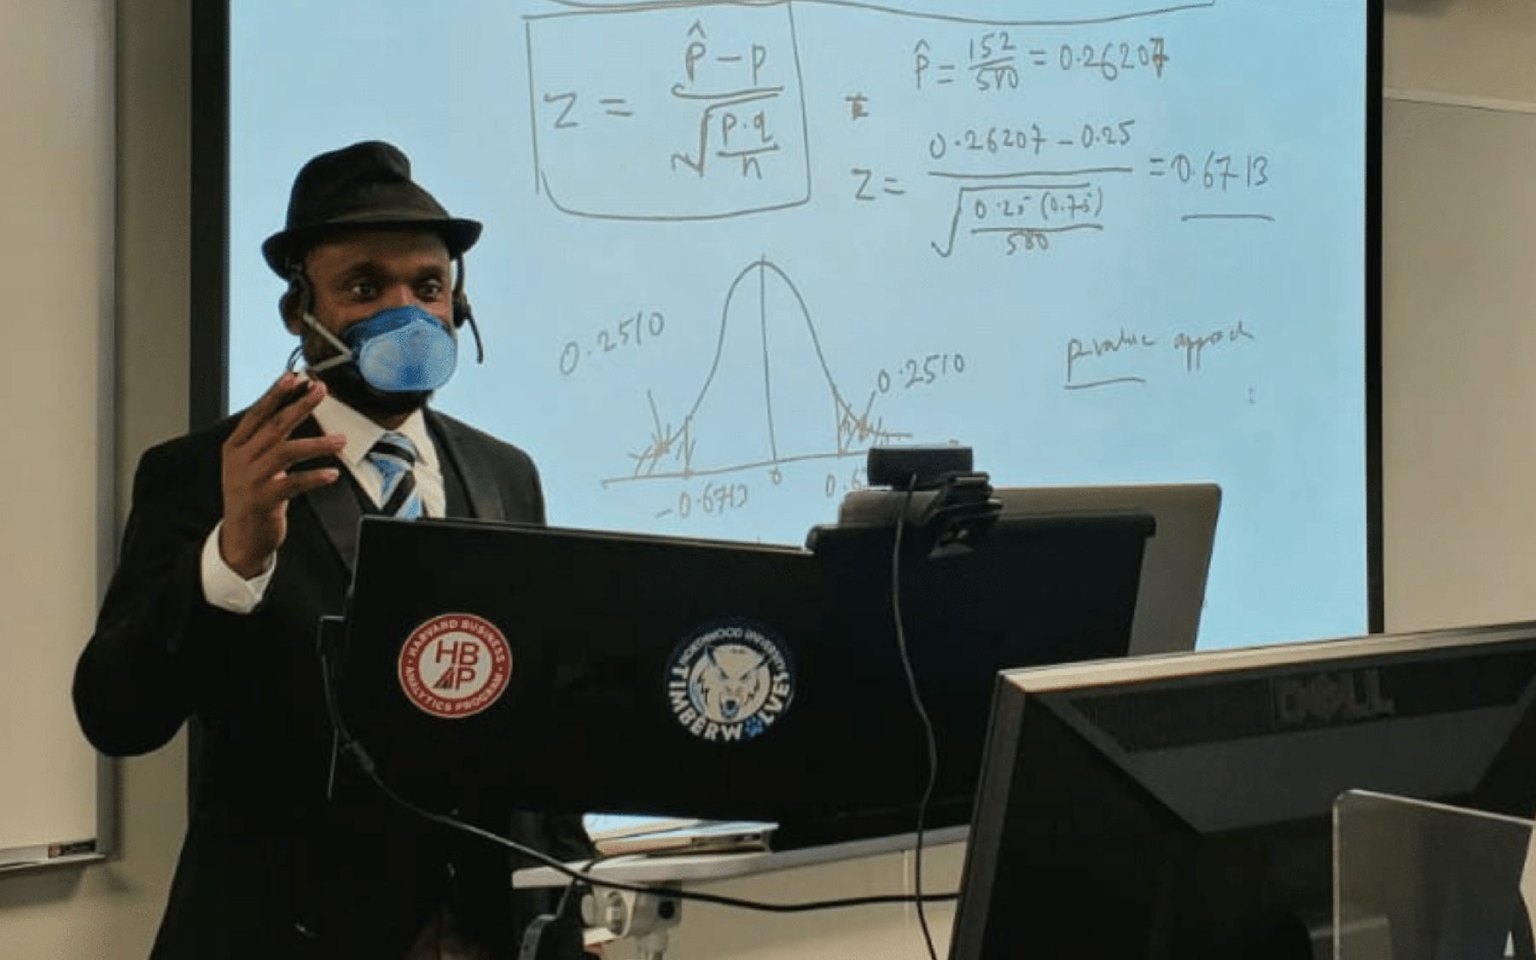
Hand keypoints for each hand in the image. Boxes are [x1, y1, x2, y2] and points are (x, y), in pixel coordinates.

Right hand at [219, 373, 344, 577]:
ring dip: (316, 443)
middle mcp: (240, 460)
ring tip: (340, 439)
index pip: (257, 414)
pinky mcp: (263, 500)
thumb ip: (266, 441)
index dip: (275, 395)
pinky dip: (314, 478)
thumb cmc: (253, 496)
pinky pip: (293, 484)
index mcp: (236, 447)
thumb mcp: (251, 465)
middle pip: (274, 426)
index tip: (293, 377)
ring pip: (285, 452)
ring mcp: (250, 480)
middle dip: (299, 406)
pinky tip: (332, 474)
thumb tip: (292, 410)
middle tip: (321, 391)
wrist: (241, 538)